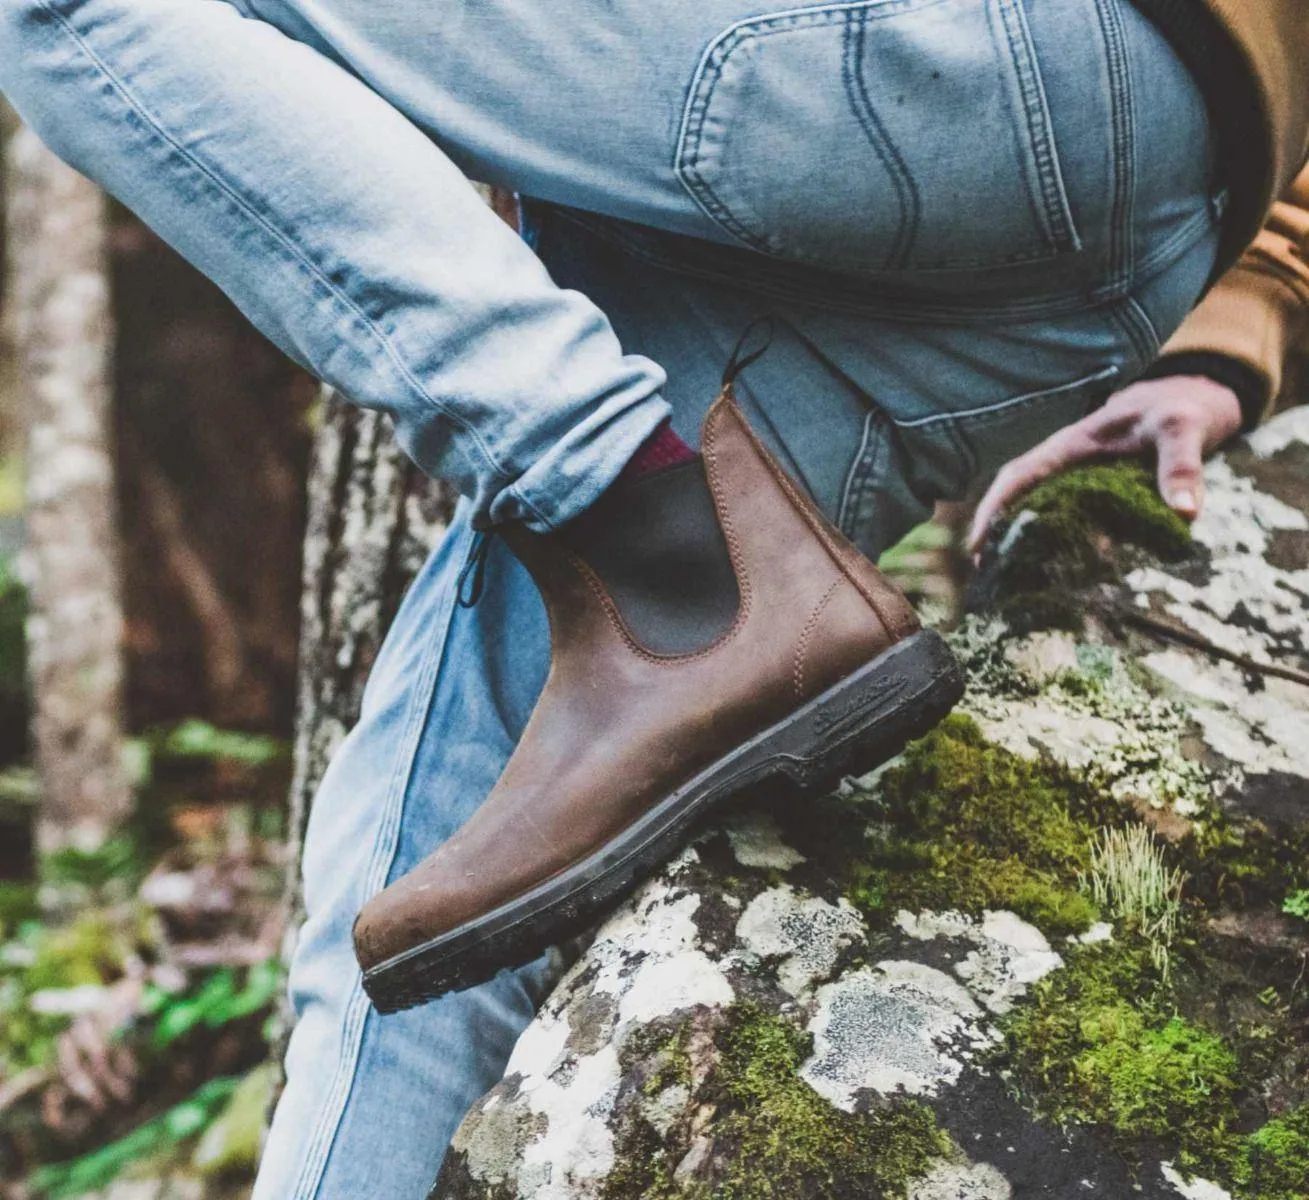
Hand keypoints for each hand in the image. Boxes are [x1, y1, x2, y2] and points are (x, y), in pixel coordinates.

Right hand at [966, 374, 1243, 558]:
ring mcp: (1080, 479)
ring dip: (1022, 541)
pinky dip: (1056, 543)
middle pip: (1017, 499)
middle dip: (996, 534)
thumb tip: (1185, 514)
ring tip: (1011, 583)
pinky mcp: (1098, 494)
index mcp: (1071, 446)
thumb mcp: (1183, 429)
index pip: (1018, 476)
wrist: (1192, 398)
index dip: (993, 509)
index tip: (976, 546)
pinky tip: (1058, 573)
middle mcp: (1067, 465)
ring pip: (1039, 511)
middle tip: (987, 576)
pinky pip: (1068, 520)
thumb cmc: (1179, 408)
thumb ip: (1181, 466)